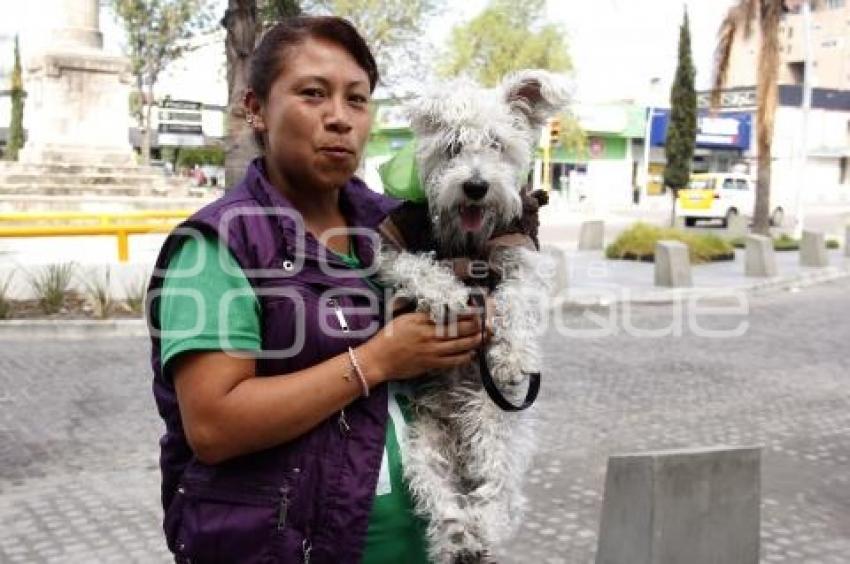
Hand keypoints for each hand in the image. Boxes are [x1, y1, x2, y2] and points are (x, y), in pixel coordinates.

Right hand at [357, 312, 482, 382]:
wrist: (379, 359)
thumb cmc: (389, 337)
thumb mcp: (405, 318)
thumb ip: (423, 314)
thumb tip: (440, 310)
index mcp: (424, 321)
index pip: (451, 315)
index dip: (467, 313)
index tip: (478, 310)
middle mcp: (430, 335)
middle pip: (460, 330)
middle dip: (477, 327)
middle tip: (489, 325)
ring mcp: (432, 351)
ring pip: (460, 346)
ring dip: (475, 341)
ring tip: (485, 338)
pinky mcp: (431, 365)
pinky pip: (453, 361)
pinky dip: (464, 357)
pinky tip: (471, 354)